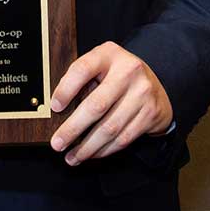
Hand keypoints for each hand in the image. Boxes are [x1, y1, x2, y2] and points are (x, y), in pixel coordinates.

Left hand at [49, 42, 172, 165]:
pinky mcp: (149, 114)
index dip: (66, 89)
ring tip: (72, 156)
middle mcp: (128, 71)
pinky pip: (123, 138)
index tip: (55, 107)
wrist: (155, 84)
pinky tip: (92, 154)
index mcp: (109, 54)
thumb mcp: (101, 65)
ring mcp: (141, 93)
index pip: (83, 69)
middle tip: (57, 143)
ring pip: (110, 127)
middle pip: (96, 105)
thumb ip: (83, 79)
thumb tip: (59, 108)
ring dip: (87, 147)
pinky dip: (104, 150)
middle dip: (73, 128)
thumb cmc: (118, 75)